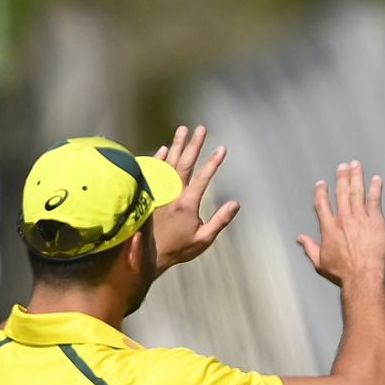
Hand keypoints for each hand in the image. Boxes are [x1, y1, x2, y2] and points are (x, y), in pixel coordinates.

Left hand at [151, 124, 240, 272]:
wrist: (150, 255)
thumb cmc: (180, 248)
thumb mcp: (205, 239)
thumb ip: (220, 220)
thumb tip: (235, 204)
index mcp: (187, 203)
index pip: (203, 177)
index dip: (213, 162)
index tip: (222, 148)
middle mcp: (173, 194)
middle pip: (184, 163)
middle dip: (194, 144)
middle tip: (201, 128)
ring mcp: (160, 193)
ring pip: (169, 163)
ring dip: (176, 145)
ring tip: (183, 129)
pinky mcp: (150, 195)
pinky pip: (154, 172)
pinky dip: (158, 159)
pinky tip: (163, 148)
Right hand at [297, 161, 384, 286]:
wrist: (362, 276)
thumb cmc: (343, 272)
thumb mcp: (320, 262)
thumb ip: (309, 247)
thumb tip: (300, 239)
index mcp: (329, 228)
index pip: (322, 204)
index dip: (321, 192)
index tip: (322, 184)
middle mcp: (343, 219)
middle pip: (341, 192)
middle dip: (342, 177)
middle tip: (343, 166)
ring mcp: (360, 219)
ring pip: (357, 192)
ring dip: (356, 176)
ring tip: (356, 165)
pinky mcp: (375, 221)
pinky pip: (375, 200)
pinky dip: (375, 188)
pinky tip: (376, 179)